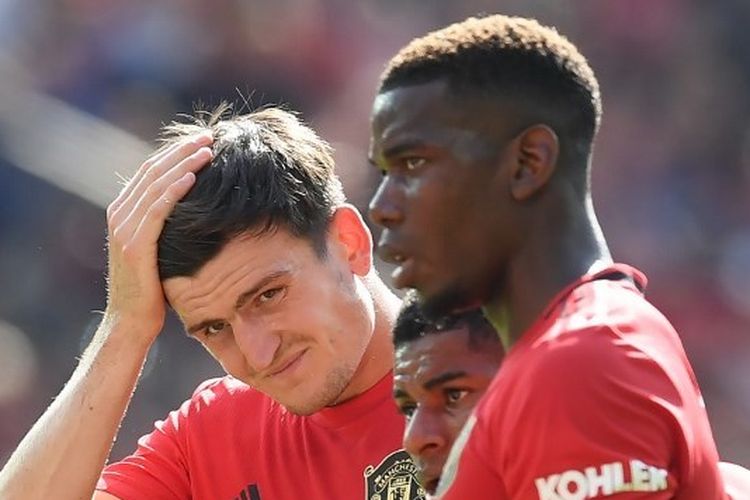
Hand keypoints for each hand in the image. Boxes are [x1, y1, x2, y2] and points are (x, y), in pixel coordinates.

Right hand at [103, 132, 212, 342]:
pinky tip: (194, 176)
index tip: (203, 140)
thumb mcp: (158, 249)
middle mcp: (119, 214)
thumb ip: (164, 225)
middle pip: (153, 169)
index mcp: (123, 211)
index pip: (150, 169)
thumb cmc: (152, 289)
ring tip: (209, 149)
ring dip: (184, 162)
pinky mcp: (134, 244)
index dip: (176, 151)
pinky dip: (175, 189)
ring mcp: (124, 228)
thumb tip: (193, 208)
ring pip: (156, 184)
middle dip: (183, 149)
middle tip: (210, 135)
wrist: (131, 322)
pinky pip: (157, 209)